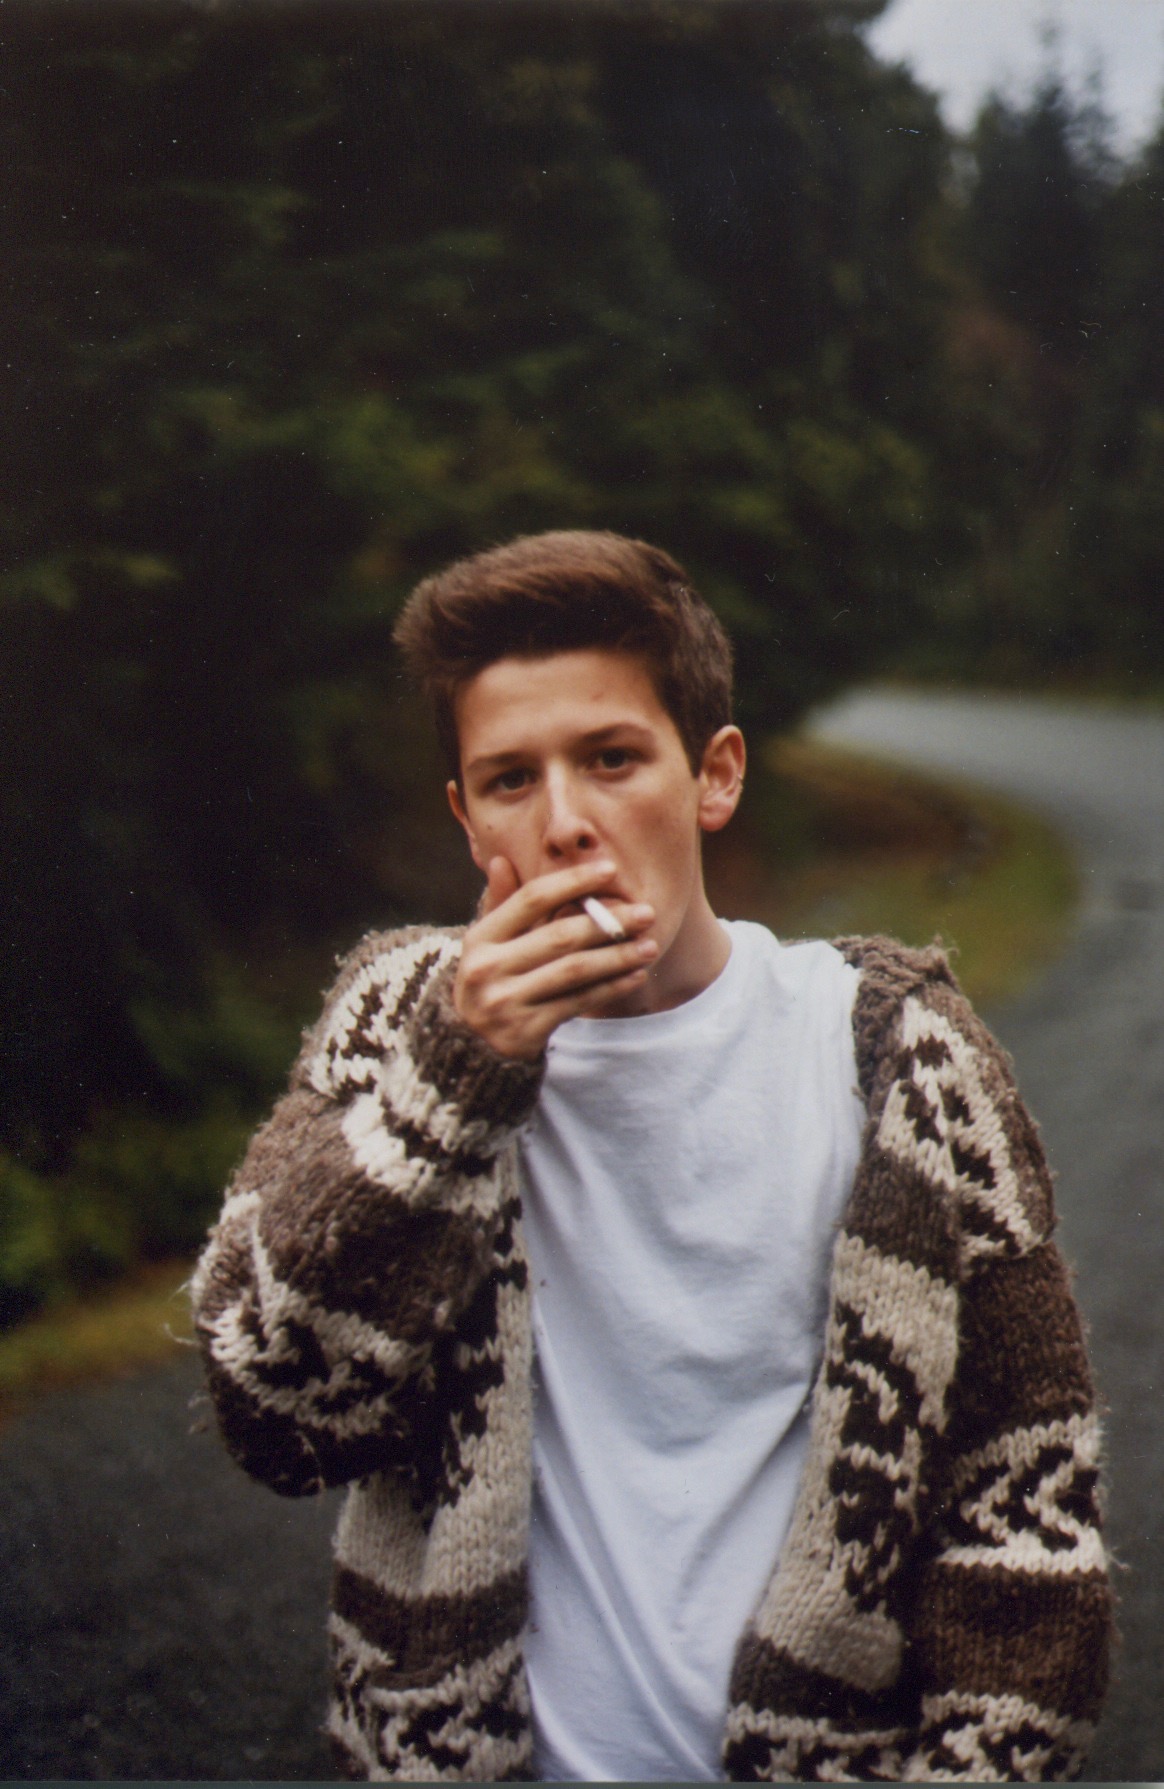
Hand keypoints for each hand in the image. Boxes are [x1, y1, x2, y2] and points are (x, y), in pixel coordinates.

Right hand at [453, 857, 656, 1059]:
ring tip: (649, 946)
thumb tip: (503, 860)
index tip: (610, 870)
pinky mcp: (526, 1030)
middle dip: (608, 923)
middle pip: (559, 937)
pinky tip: (635, 975)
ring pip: (574, 971)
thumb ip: (501, 903)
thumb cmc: (490, 978)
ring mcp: (505, 1002)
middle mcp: (487, 968)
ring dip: (618, 957)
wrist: (470, 1043)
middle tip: (646, 913)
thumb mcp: (487, 942)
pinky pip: (578, 1002)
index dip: (572, 882)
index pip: (531, 899)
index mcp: (480, 938)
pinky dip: (611, 987)